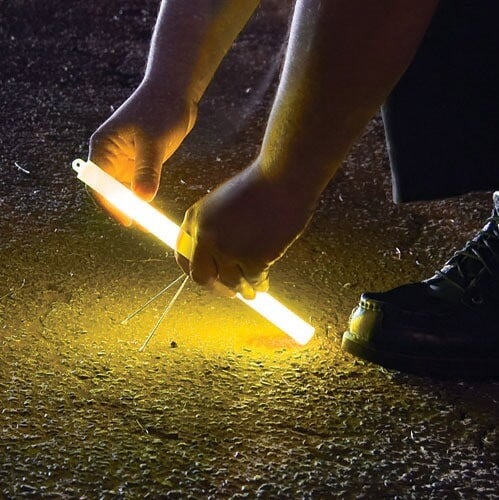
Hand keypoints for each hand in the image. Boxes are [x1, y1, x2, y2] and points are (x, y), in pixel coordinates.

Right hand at [88, 82, 195, 224]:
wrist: (175, 94)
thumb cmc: (161, 110)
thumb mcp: (154, 142)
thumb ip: (147, 170)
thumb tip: (141, 198)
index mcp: (103, 147)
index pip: (98, 184)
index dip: (110, 204)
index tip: (127, 219)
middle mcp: (109, 155)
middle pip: (109, 191)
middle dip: (122, 209)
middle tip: (142, 225)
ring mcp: (124, 160)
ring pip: (123, 191)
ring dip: (133, 206)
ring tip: (150, 222)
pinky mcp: (138, 162)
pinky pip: (136, 185)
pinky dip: (143, 197)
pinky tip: (153, 209)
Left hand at [176, 162, 314, 298]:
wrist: (283, 179)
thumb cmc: (259, 188)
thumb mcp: (223, 204)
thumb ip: (212, 229)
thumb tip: (216, 262)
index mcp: (195, 219)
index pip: (182, 257)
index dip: (196, 273)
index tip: (208, 281)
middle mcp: (206, 236)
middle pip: (202, 277)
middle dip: (216, 289)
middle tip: (229, 293)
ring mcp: (228, 248)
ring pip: (231, 282)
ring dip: (242, 289)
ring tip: (251, 291)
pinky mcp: (252, 257)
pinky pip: (254, 279)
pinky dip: (259, 284)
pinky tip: (264, 283)